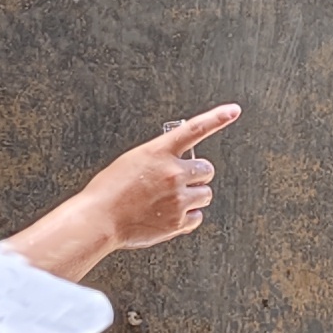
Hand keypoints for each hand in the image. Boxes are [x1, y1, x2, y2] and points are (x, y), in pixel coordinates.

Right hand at [75, 105, 240, 254]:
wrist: (99, 219)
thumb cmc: (109, 191)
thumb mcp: (132, 161)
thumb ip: (159, 158)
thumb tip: (177, 162)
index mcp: (158, 152)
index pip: (194, 129)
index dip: (217, 118)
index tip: (233, 111)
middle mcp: (172, 173)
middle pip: (206, 170)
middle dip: (197, 176)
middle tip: (180, 182)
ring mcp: (177, 198)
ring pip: (205, 194)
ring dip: (194, 196)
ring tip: (171, 201)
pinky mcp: (178, 221)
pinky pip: (197, 217)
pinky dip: (188, 217)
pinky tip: (170, 215)